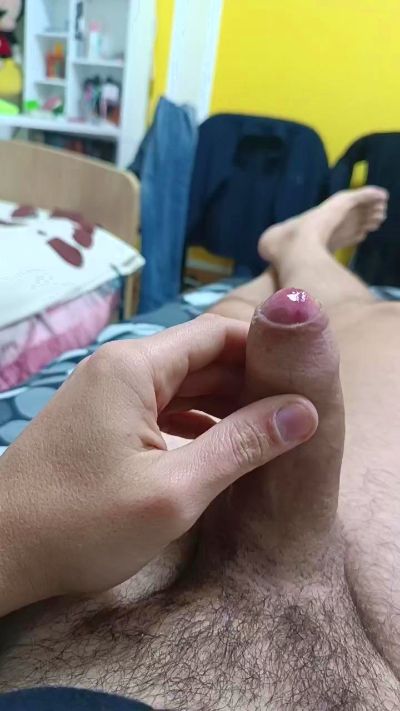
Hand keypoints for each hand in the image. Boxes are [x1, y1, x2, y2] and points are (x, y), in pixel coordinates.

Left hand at [0, 315, 317, 614]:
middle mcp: (121, 369)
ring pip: (183, 386)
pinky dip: (196, 424)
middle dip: (251, 383)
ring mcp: (108, 395)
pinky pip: (161, 410)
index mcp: (135, 367)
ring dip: (226, 407)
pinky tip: (222, 450)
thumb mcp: (174, 491)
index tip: (306, 381)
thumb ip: (242, 446)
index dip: (266, 352)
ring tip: (271, 436)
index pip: (218, 334)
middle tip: (299, 416)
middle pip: (202, 358)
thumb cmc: (80, 524)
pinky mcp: (102, 422)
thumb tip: (303, 413)